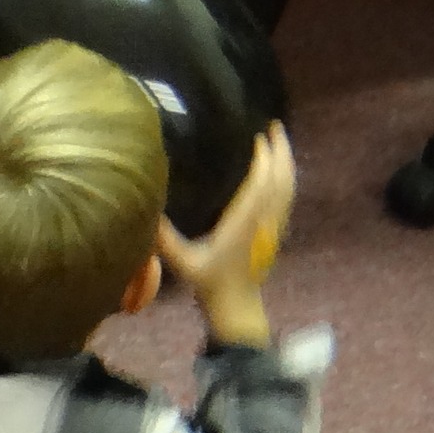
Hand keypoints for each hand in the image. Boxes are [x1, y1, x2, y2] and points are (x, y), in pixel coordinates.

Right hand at [171, 125, 295, 344]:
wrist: (236, 306)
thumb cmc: (209, 283)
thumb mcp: (183, 262)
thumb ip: (164, 238)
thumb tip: (145, 212)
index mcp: (243, 224)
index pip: (260, 187)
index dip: (263, 161)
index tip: (258, 137)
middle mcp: (263, 222)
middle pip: (280, 181)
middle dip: (281, 152)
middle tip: (275, 126)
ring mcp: (273, 226)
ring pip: (288, 188)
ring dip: (287, 162)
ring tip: (282, 138)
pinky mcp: (276, 231)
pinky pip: (287, 198)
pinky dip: (287, 178)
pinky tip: (282, 168)